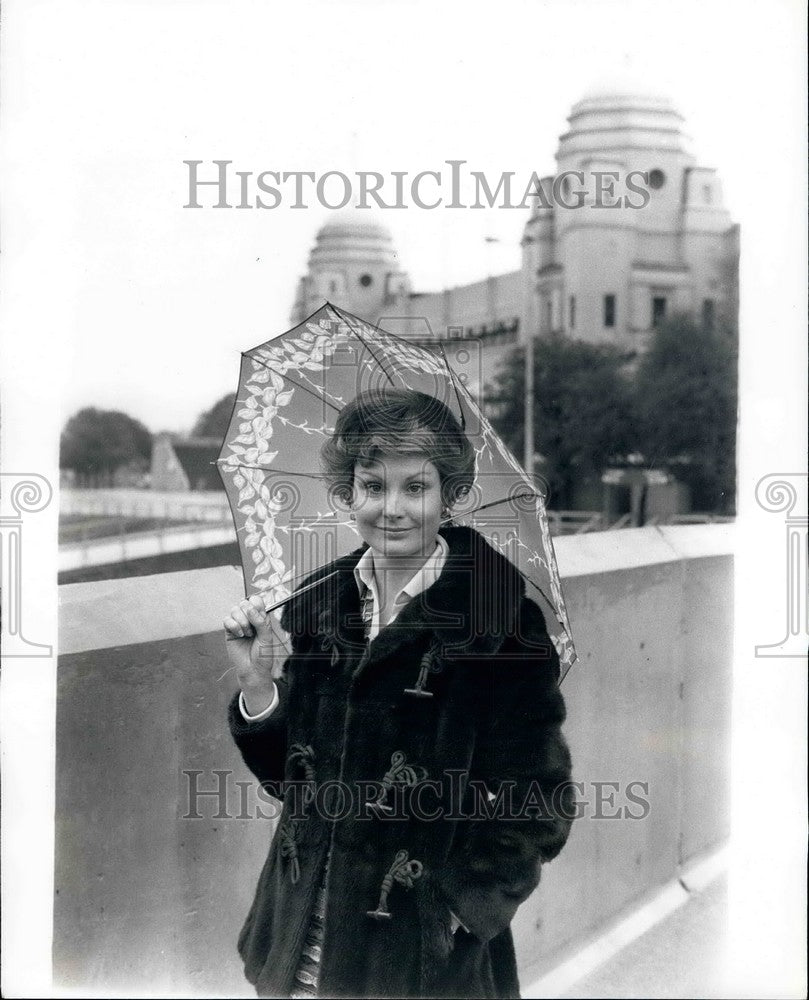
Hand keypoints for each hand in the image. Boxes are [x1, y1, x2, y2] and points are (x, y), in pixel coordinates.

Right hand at [223, 595, 290, 713]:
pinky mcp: (229, 631)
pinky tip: (239, 635)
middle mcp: (249, 619)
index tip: (258, 613)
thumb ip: (260, 621)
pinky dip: (233, 626)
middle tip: (253, 628)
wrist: (253, 670)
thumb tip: (250, 608)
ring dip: (241, 621)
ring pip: (234, 609)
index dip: (256, 603)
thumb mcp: (267, 637)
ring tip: (247, 634)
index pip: (256, 600)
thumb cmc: (263, 655)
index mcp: (261, 617)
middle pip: (244, 603)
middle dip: (248, 614)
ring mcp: (238, 624)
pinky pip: (226, 620)